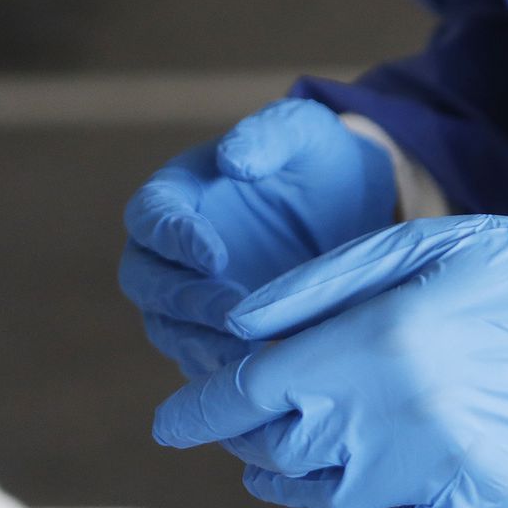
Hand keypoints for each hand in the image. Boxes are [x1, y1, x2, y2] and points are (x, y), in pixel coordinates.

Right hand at [119, 99, 395, 377]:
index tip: (214, 255)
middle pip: (148, 281)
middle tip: (230, 313)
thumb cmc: (320, 159)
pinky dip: (224, 370)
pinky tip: (260, 376)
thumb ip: (269, 134)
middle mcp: (174, 250)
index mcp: (179, 195)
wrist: (358, 206)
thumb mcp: (305, 131)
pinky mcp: (220, 332)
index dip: (174, 238)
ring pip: (169, 328)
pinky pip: (205, 358)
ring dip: (199, 343)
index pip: (152, 218)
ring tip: (245, 355)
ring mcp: (194, 295)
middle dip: (184, 299)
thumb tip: (233, 161)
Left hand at [150, 212, 507, 507]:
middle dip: (247, 435)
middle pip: (282, 446)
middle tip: (245, 421)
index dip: (202, 408)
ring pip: (325, 497)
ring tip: (281, 458)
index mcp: (381, 343)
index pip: (253, 391)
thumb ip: (322, 285)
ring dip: (287, 480)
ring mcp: (444, 467)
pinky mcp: (482, 499)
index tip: (175, 419)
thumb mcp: (424, 243)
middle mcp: (402, 414)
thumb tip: (238, 331)